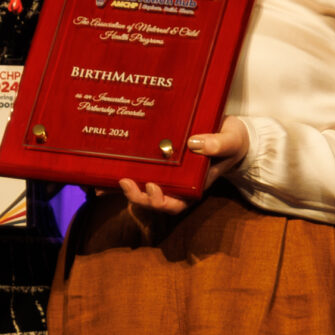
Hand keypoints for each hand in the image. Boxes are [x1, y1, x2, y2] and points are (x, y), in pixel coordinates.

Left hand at [116, 116, 247, 218]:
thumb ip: (218, 144)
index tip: (152, 186)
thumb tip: (195, 144)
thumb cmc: (233, 139)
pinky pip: (138, 171)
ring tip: (108, 179)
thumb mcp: (231, 140)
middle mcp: (179, 184)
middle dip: (138, 196)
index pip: (177, 203)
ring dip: (124, 188)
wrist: (230, 130)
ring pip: (142, 188)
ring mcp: (167, 174)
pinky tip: (101, 172)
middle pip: (154, 200)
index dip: (161, 201)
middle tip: (125, 182)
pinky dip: (118, 174)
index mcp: (196, 185)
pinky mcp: (158, 161)